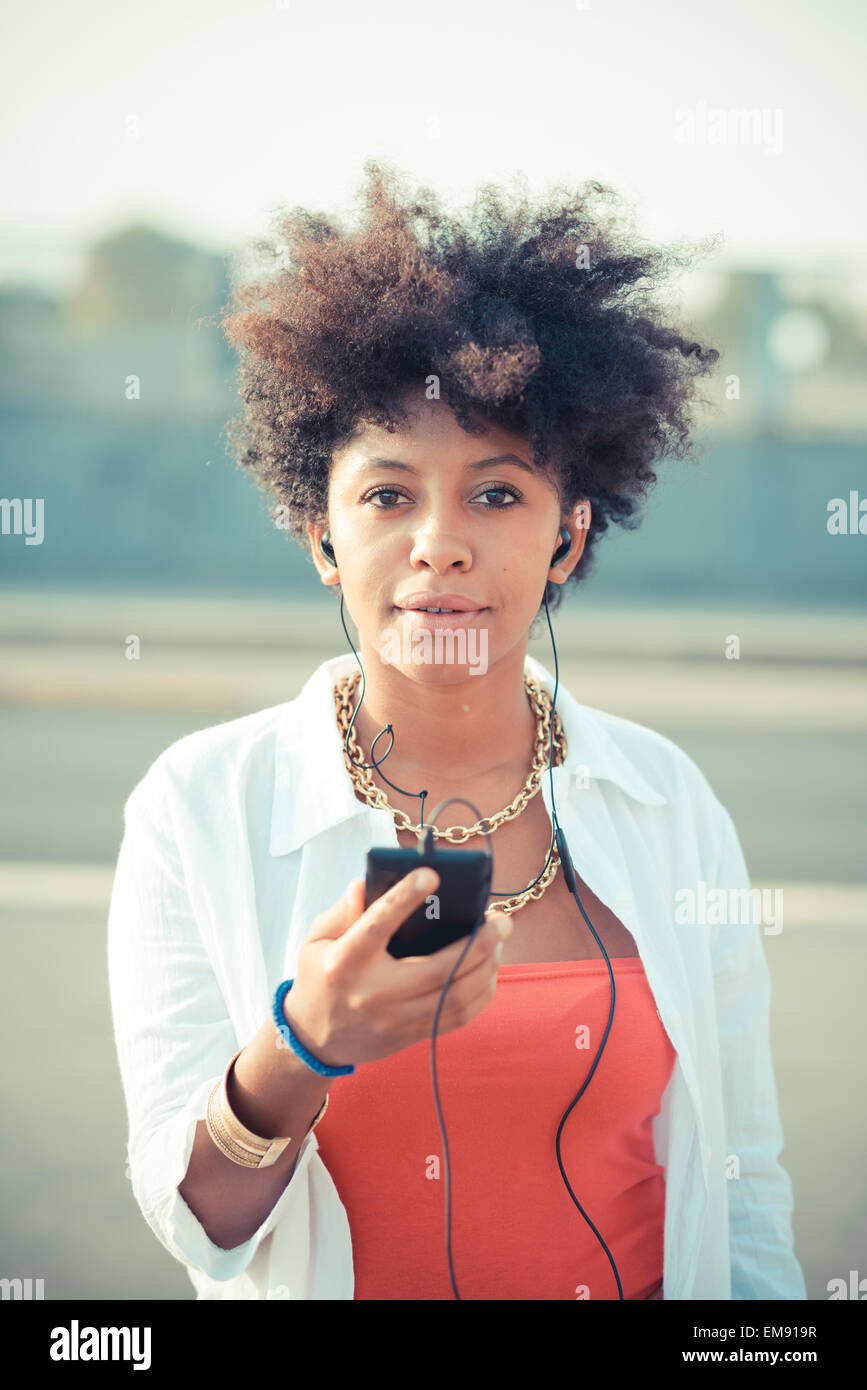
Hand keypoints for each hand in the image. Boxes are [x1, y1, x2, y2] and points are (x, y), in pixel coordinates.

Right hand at [283, 868, 511, 1068]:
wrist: (312, 1038)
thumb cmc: (319, 976)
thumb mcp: (317, 939)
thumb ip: (342, 911)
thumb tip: (365, 885)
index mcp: (345, 961)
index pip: (378, 924)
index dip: (404, 898)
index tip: (432, 875)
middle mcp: (372, 992)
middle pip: (436, 970)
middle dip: (477, 943)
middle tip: (501, 920)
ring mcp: (394, 1019)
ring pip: (453, 997)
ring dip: (486, 968)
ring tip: (499, 942)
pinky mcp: (410, 1035)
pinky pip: (456, 1017)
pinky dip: (481, 994)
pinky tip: (489, 971)